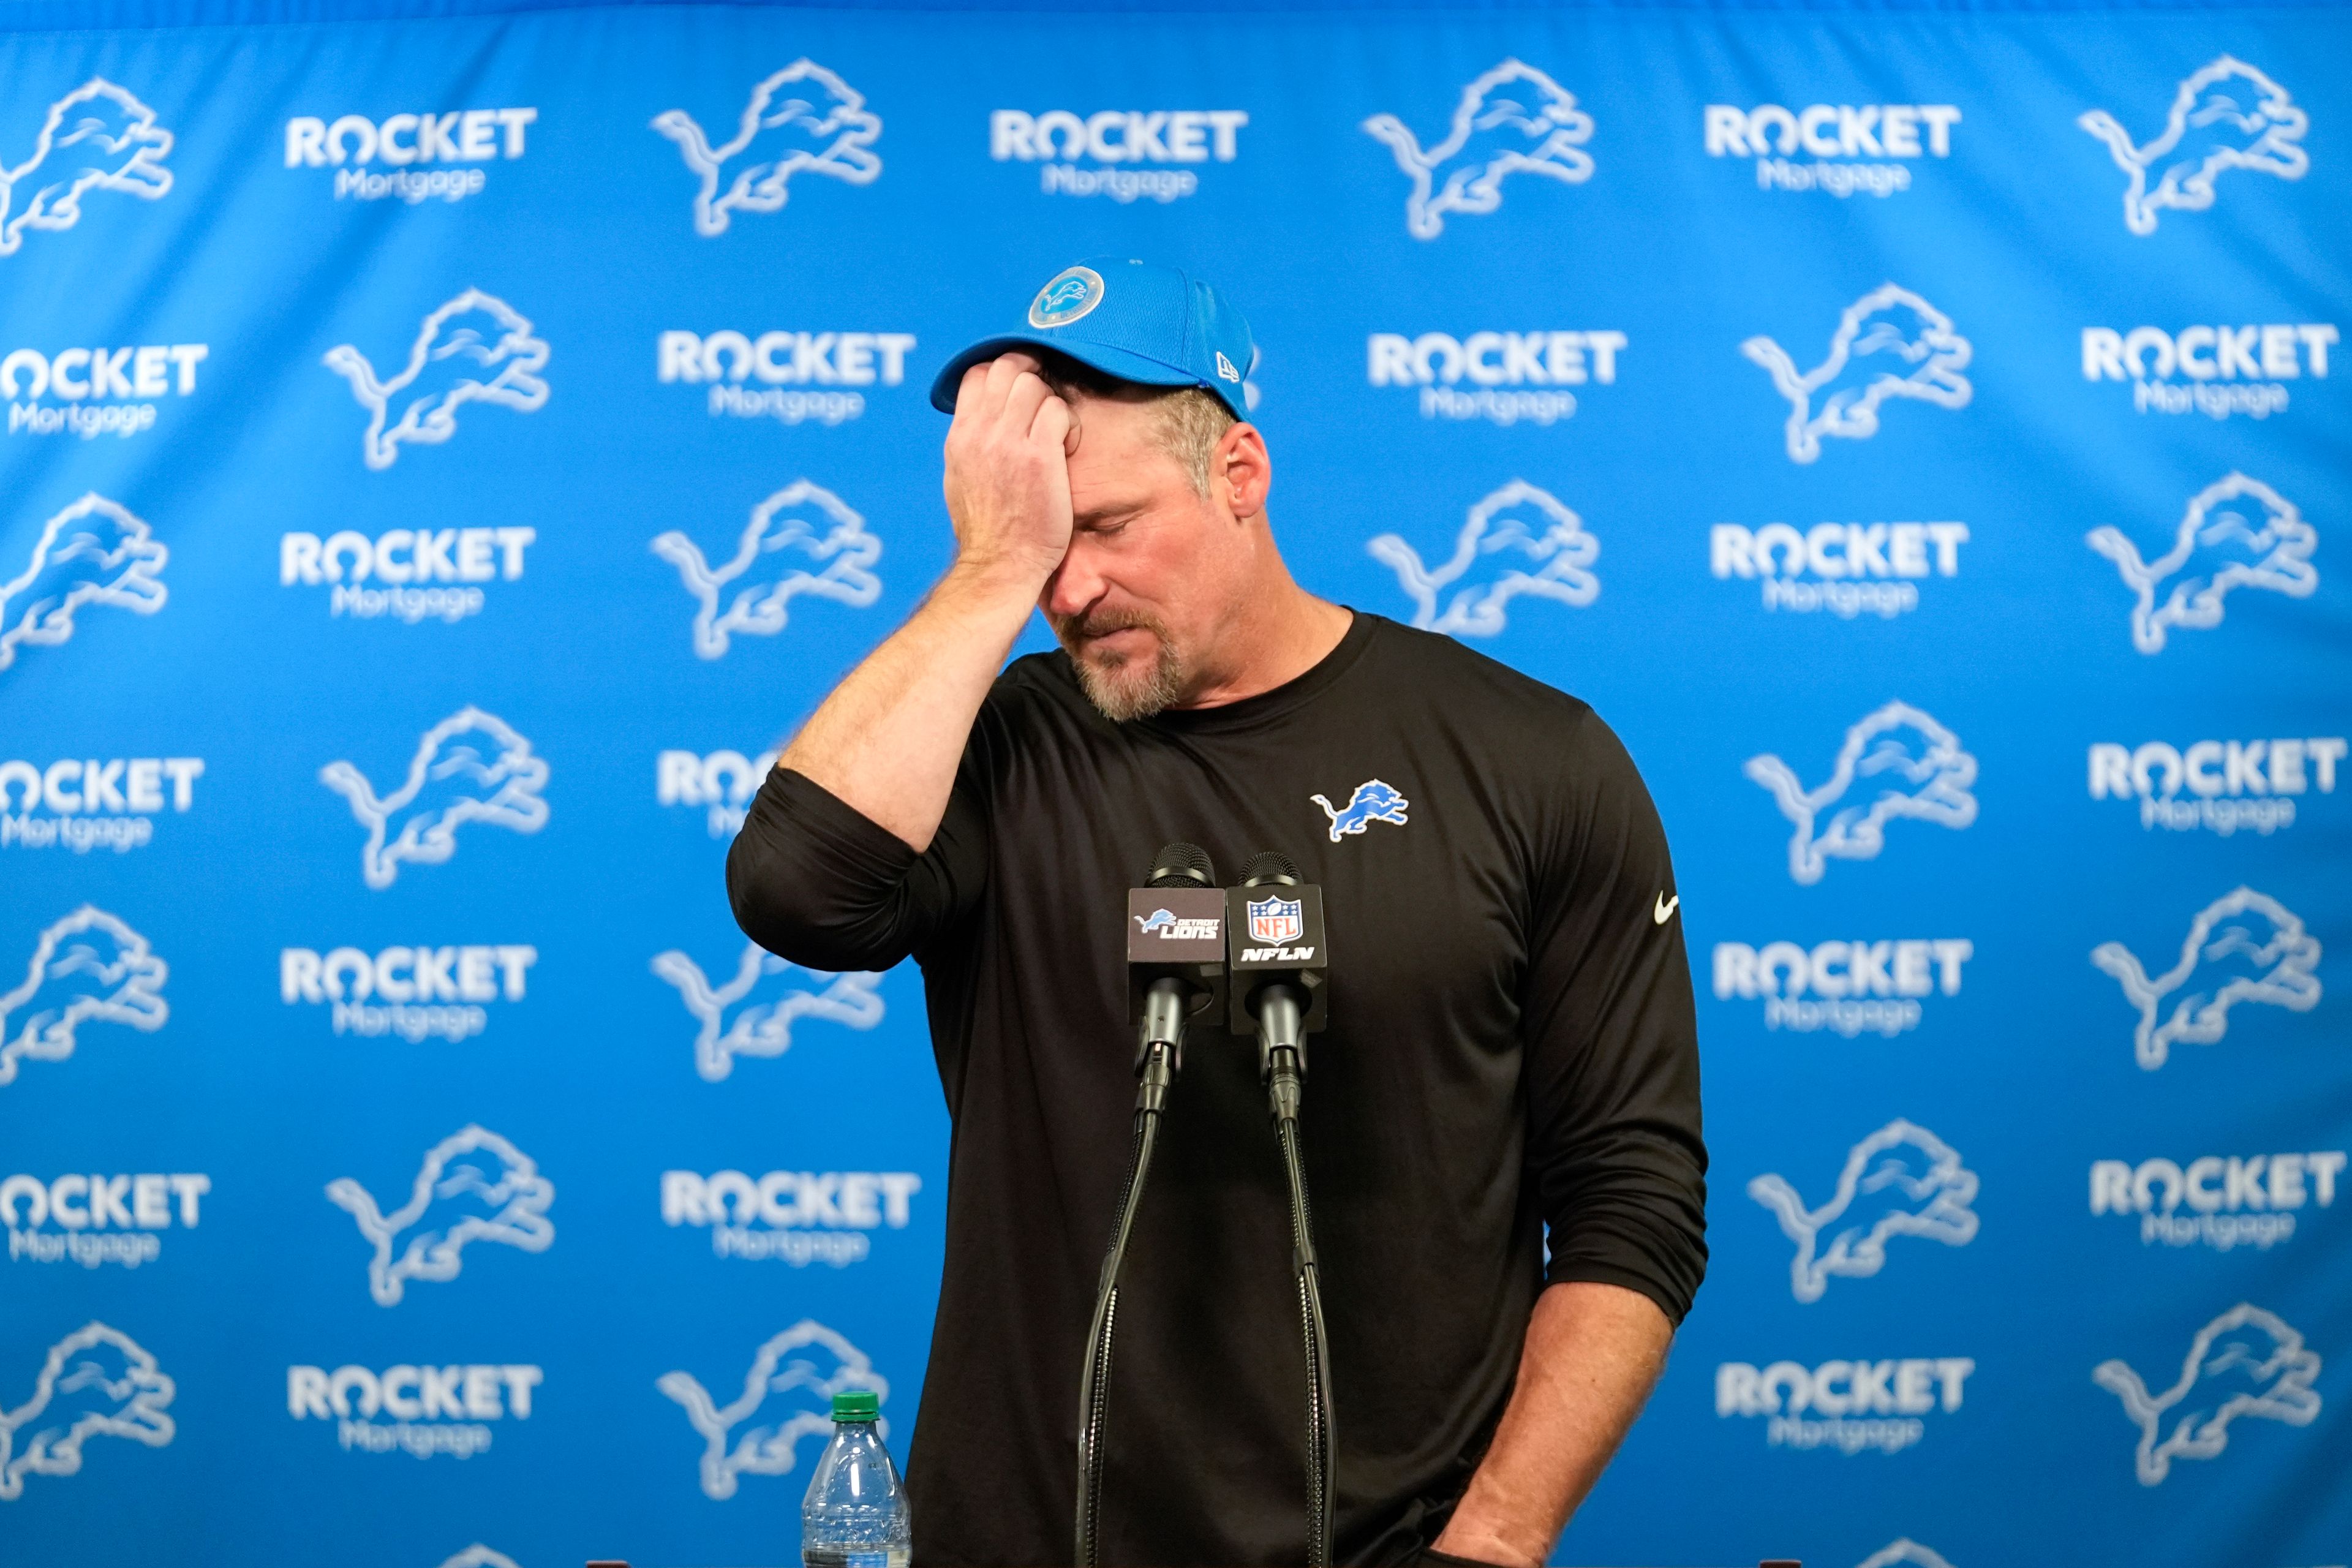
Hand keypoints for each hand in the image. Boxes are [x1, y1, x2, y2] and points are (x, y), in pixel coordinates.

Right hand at [941, 353, 1077, 587]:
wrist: (1000, 565)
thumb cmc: (987, 531)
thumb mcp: (960, 478)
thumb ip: (970, 442)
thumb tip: (979, 419)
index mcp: (960, 436)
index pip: (976, 373)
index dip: (1003, 372)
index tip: (1021, 389)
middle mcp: (980, 432)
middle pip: (1007, 367)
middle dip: (1033, 376)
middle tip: (1046, 402)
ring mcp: (1008, 442)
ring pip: (1035, 385)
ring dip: (1052, 403)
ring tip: (1056, 435)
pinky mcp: (1039, 456)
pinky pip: (1059, 410)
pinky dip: (1069, 424)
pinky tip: (1067, 449)